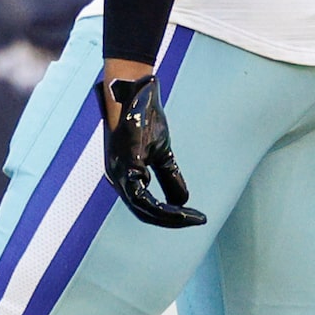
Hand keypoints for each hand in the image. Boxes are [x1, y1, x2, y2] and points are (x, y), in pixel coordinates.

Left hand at [98, 70, 205, 227]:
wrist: (135, 92)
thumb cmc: (144, 120)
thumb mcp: (161, 152)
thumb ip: (169, 176)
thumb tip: (182, 201)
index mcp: (124, 177)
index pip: (144, 207)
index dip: (168, 217)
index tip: (193, 218)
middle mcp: (117, 178)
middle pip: (142, 212)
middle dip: (171, 221)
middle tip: (197, 221)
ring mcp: (118, 171)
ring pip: (142, 208)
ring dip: (169, 217)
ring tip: (192, 218)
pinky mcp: (126, 163)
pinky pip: (141, 195)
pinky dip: (162, 205)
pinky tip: (180, 207)